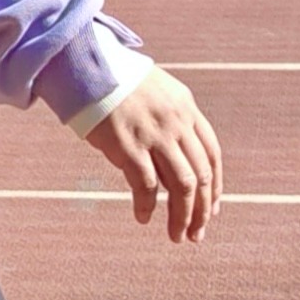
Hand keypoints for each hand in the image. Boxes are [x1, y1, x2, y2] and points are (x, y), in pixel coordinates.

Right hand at [85, 67, 221, 244]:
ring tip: (177, 236)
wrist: (84, 64)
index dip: (215, 185)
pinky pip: (146, 185)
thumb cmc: (113, 79)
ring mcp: (154, 134)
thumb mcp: (155, 90)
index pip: (212, 154)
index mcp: (186, 107)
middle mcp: (176, 122)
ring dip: (182, 216)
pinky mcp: (128, 145)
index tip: (213, 208)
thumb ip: (171, 117)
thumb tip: (174, 156)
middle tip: (197, 234)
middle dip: (203, 210)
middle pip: (201, 175)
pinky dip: (147, 206)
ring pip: (182, 186)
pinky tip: (143, 217)